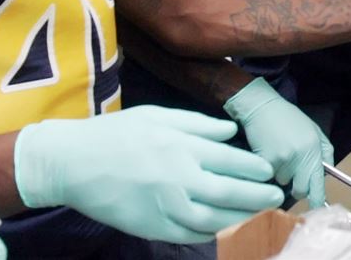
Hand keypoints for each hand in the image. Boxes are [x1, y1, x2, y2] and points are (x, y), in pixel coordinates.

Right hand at [14, 106, 283, 242]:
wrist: (74, 163)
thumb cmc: (116, 133)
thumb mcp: (157, 116)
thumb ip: (198, 124)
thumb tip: (231, 131)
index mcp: (182, 147)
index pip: (232, 161)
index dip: (255, 169)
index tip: (269, 172)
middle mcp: (180, 178)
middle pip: (230, 193)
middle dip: (258, 197)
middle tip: (277, 198)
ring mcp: (168, 207)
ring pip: (215, 218)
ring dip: (240, 217)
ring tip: (255, 213)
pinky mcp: (154, 228)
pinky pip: (191, 234)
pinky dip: (211, 231)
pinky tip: (220, 225)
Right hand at [223, 77, 332, 209]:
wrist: (261, 107)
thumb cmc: (289, 118)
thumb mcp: (314, 130)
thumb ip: (325, 152)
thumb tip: (326, 175)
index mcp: (314, 149)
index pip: (318, 184)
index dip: (318, 200)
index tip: (318, 207)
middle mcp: (300, 157)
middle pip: (300, 190)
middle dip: (297, 187)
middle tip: (293, 173)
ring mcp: (282, 161)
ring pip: (283, 182)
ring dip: (282, 174)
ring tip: (279, 154)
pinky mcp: (266, 162)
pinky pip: (269, 176)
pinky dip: (269, 169)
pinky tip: (269, 152)